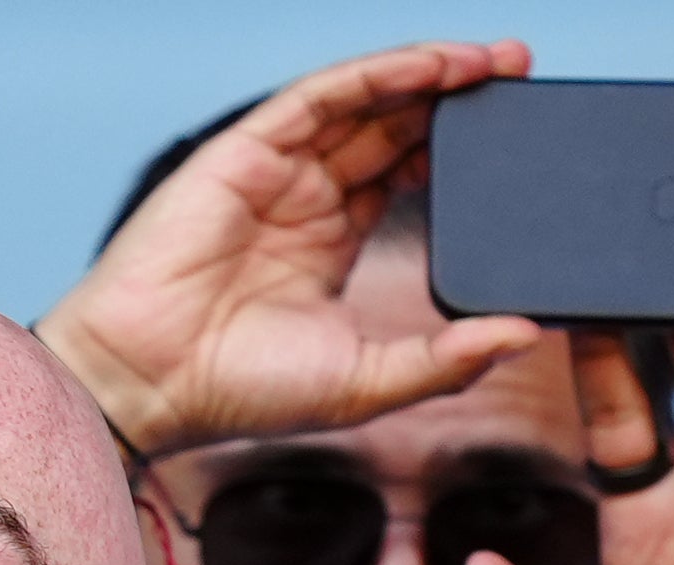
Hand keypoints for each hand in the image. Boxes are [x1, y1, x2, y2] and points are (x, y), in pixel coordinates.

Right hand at [37, 40, 542, 459]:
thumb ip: (446, 360)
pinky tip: (432, 66)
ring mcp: (275, 175)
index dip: (456, 153)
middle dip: (457, 100)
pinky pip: (322, 97)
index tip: (517, 140)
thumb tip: (523, 335)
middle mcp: (302, 202)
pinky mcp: (245, 154)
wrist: (149, 384)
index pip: (402, 177)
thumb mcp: (367, 383)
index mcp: (326, 247)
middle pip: (391, 130)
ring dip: (430, 74)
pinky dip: (379, 75)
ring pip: (364, 104)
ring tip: (495, 62)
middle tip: (521, 77)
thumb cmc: (237, 394)